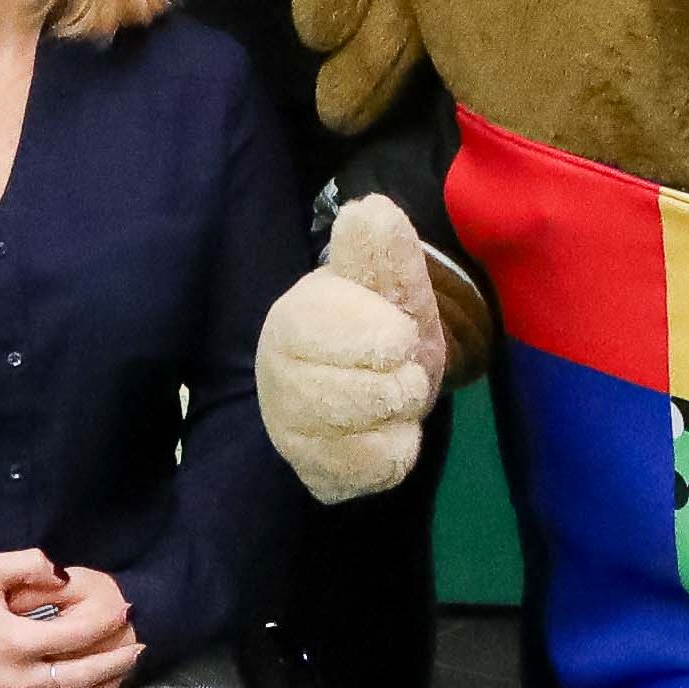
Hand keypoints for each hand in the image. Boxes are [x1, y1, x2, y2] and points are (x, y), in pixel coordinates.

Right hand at [0, 550, 143, 687]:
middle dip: (117, 662)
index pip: (78, 635)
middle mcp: (17, 679)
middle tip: (138, 649)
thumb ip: (26, 564)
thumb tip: (64, 575)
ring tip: (121, 677)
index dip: (108, 622)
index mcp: (15, 642)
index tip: (126, 611)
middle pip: (82, 677)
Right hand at [256, 195, 447, 500]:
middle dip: (391, 386)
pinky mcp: (314, 472)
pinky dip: (390, 457)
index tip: (404, 337)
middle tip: (410, 375)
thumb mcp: (385, 282)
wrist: (372, 373)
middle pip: (335, 396)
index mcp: (291, 321)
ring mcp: (291, 430)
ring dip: (394, 420)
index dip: (371, 338)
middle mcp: (278, 379)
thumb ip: (380, 252)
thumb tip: (370, 211)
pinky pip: (357, 476)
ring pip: (347, 440)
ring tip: (402, 400)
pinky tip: (395, 434)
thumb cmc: (376, 319)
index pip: (316, 333)